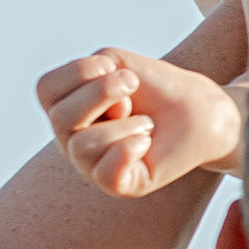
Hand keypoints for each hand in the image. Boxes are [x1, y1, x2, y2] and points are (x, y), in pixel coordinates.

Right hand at [38, 47, 242, 198]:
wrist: (201, 111)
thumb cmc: (158, 87)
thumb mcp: (116, 64)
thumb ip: (88, 75)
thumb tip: (95, 118)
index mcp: (66, 108)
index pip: (47, 89)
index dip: (80, 71)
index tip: (115, 68)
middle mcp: (71, 140)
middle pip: (61, 118)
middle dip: (103, 93)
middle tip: (133, 89)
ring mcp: (91, 166)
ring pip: (84, 145)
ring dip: (126, 123)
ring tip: (147, 122)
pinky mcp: (118, 185)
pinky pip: (106, 173)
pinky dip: (129, 149)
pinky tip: (147, 141)